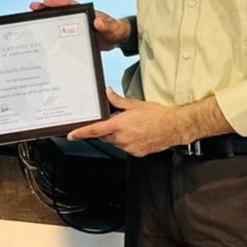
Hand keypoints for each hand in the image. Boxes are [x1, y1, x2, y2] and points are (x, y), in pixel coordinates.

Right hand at [28, 0, 131, 51]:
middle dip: (46, 8)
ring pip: (58, 21)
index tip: (47, 1)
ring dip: (47, 19)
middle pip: (60, 11)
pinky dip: (52, 34)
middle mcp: (78, 17)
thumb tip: (98, 23)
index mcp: (86, 11)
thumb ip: (107, 26)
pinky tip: (43, 38)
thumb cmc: (116, 30)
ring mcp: (76, 26)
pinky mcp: (75, 36)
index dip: (58, 2)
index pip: (70, 4)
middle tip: (32, 7)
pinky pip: (61, 33)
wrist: (118, 39)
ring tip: (32, 20)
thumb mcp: (113, 28)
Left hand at [67, 88, 185, 156]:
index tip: (72, 135)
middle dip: (105, 129)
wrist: (174, 127)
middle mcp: (122, 138)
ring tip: (131, 126)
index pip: (94, 130)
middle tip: (116, 120)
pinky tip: (137, 133)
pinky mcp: (136, 153)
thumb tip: (107, 94)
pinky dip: (126, 141)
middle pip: (104, 136)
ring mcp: (130, 147)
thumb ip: (118, 100)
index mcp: (120, 125)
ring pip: (115, 142)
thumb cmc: (158, 115)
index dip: (81, 133)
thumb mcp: (135, 104)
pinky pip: (125, 147)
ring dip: (117, 135)